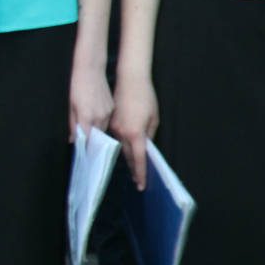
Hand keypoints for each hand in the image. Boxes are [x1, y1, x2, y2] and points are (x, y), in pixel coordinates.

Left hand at [68, 64, 113, 141]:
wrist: (90, 70)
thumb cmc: (76, 86)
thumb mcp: (70, 105)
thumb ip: (72, 124)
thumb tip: (72, 139)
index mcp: (87, 117)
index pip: (87, 138)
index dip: (84, 145)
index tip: (83, 151)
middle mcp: (99, 117)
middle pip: (96, 136)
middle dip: (91, 139)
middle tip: (86, 142)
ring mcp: (108, 112)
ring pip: (103, 128)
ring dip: (97, 131)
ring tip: (90, 129)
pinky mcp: (112, 107)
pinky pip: (108, 120)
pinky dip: (102, 122)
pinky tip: (96, 116)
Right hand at [111, 74, 159, 189]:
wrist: (131, 79)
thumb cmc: (146, 98)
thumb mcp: (153, 119)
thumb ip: (149, 136)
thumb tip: (146, 147)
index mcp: (135, 133)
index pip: (138, 159)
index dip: (140, 173)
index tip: (141, 185)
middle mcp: (121, 133)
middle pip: (127, 155)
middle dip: (133, 168)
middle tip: (138, 180)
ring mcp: (114, 127)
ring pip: (121, 147)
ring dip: (128, 156)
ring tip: (134, 167)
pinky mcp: (111, 121)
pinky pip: (117, 137)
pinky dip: (123, 144)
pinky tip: (128, 148)